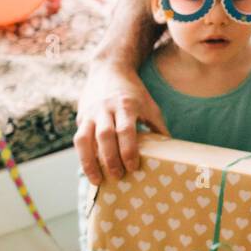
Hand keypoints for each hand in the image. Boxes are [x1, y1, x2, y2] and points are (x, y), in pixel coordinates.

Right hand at [74, 60, 167, 184]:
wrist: (109, 69)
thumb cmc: (134, 92)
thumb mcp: (149, 105)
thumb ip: (157, 127)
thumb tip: (172, 151)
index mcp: (126, 105)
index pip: (126, 130)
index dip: (128, 150)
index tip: (133, 167)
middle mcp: (106, 108)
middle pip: (105, 136)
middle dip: (110, 159)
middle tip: (118, 176)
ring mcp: (91, 113)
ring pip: (85, 139)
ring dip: (90, 162)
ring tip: (97, 180)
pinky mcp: (81, 117)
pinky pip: (78, 139)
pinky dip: (82, 156)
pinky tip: (89, 170)